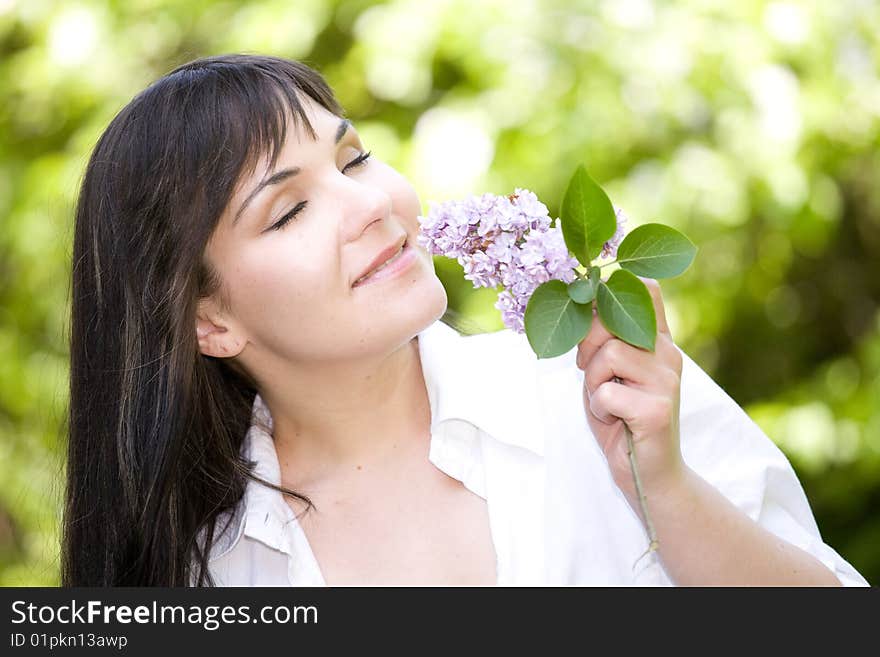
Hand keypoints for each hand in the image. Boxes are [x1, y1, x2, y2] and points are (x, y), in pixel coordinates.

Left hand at [576, 277, 685, 509]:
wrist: (650, 474)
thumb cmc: (622, 419)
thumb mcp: (610, 372)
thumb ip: (604, 339)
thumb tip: (579, 302)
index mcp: (658, 341)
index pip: (645, 288)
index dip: (609, 291)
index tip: (591, 317)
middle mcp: (668, 355)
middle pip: (610, 320)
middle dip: (587, 347)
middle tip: (593, 375)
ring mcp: (666, 381)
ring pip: (608, 354)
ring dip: (593, 382)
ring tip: (606, 402)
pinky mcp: (657, 410)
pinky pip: (607, 393)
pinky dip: (598, 408)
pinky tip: (613, 420)